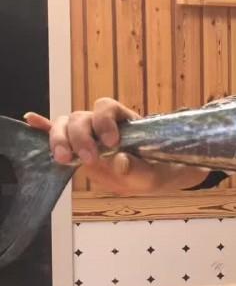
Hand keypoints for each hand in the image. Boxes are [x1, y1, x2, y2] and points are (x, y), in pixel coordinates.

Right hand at [25, 98, 180, 193]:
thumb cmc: (154, 171)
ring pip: (65, 124)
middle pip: (81, 117)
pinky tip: (30, 122)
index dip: (105, 122)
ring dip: (60, 139)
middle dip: (81, 137)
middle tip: (90, 159)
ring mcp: (86, 134)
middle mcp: (101, 123)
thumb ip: (139, 168)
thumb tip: (120, 161)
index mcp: (123, 120)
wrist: (150, 178)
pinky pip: (56, 133)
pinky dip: (42, 127)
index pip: (106, 107)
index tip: (112, 143)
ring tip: (65, 159)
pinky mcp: (76, 147)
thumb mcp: (152, 174)